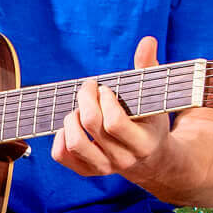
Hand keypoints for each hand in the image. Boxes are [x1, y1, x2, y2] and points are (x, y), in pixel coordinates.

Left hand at [50, 36, 174, 183]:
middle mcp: (122, 160)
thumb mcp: (153, 99)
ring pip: (74, 143)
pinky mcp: (86, 171)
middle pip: (91, 125)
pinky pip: (61, 155)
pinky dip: (59, 137)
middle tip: (89, 88)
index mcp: (142, 144)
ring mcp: (103, 168)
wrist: (150, 158)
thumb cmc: (149, 122)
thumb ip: (149, 69)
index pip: (114, 122)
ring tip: (80, 108)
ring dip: (71, 118)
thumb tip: (147, 41)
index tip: (105, 89)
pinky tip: (72, 123)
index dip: (105, 100)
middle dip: (85, 98)